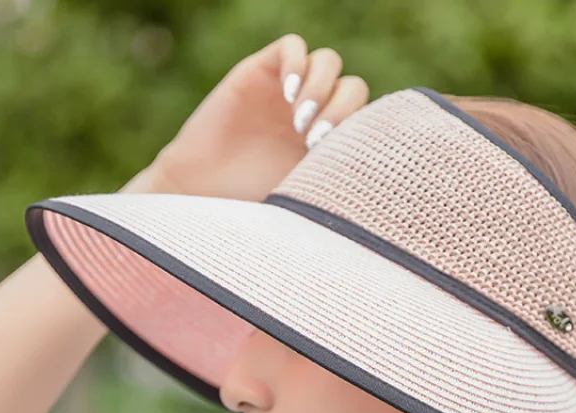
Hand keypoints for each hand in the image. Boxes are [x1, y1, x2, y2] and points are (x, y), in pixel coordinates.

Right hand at [124, 34, 368, 200]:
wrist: (200, 190)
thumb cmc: (249, 203)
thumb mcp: (304, 196)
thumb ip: (335, 180)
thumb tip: (375, 189)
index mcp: (329, 142)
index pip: (365, 116)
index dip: (358, 128)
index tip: (331, 156)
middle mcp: (313, 113)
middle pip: (352, 87)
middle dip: (340, 110)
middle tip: (314, 140)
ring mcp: (287, 90)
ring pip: (328, 62)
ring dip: (321, 88)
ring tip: (299, 121)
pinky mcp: (260, 71)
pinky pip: (292, 46)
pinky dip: (297, 63)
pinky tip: (288, 94)